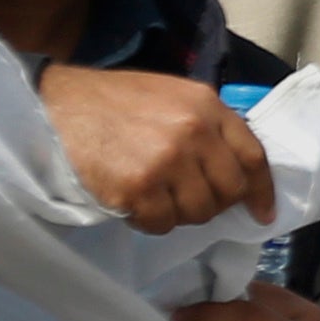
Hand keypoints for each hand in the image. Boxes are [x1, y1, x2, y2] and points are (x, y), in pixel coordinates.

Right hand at [40, 62, 271, 234]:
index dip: (262, 190)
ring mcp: (167, 160)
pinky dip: (150, 221)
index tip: (262, 213)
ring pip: (197, 212)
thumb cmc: (113, 102)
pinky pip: (162, 223)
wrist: (57, 105)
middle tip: (188, 200)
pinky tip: (133, 203)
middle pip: (229, 190)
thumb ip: (205, 125)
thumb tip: (230, 171)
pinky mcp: (138, 187)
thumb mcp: (172, 96)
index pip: (252, 155)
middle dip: (214, 203)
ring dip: (178, 213)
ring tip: (154, 196)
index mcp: (206, 105)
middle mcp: (193, 131)